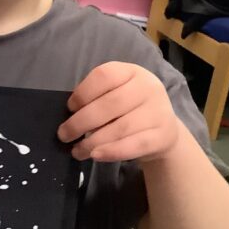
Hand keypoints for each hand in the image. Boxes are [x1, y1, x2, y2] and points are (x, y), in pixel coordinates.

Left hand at [58, 62, 180, 161]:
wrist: (164, 131)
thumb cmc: (130, 110)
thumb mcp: (117, 94)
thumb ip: (96, 99)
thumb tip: (69, 117)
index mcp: (131, 72)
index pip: (104, 76)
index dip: (82, 93)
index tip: (69, 108)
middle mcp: (148, 87)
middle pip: (110, 104)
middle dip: (81, 122)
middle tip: (64, 135)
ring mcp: (158, 111)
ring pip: (120, 128)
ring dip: (92, 142)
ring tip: (77, 150)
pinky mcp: (163, 135)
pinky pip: (133, 145)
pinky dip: (111, 152)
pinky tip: (95, 156)